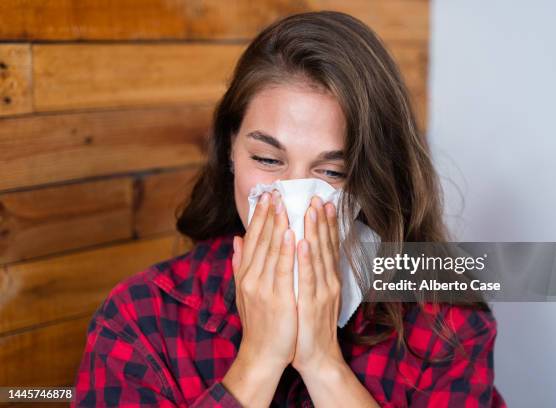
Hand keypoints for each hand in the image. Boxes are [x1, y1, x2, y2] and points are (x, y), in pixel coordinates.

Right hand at [222, 191, 296, 406]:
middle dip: (269, 215)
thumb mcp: (244, 292)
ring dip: (280, 226)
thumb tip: (237, 240)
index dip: (260, 217)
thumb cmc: (259, 323)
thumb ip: (240, 264)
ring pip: (273, 251)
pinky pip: (284, 271)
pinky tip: (293, 234)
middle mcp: (252, 278)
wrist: (263, 355)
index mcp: (246, 275)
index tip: (266, 197)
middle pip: (262, 241)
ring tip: (285, 204)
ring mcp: (264, 288)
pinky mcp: (279, 299)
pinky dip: (288, 251)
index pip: (253, 240)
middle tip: (276, 192)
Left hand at [291, 196, 344, 376]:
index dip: (326, 223)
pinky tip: (303, 242)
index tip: (322, 201)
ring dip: (316, 232)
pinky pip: (308, 278)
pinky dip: (306, 259)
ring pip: (319, 256)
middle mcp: (328, 281)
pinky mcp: (312, 305)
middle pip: (325, 245)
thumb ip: (305, 272)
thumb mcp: (309, 294)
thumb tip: (302, 250)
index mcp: (326, 278)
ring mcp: (322, 292)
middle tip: (318, 196)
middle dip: (321, 220)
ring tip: (312, 210)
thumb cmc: (308, 325)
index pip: (327, 245)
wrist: (317, 357)